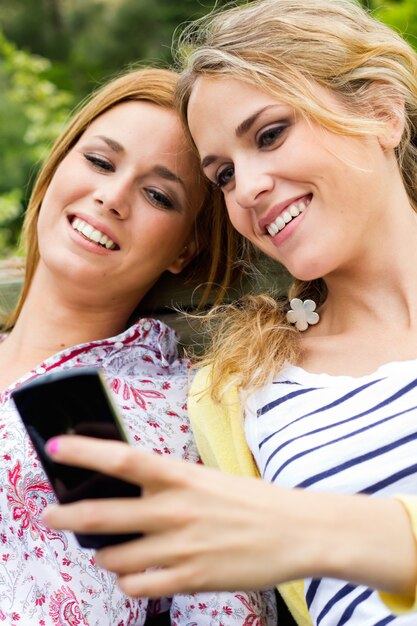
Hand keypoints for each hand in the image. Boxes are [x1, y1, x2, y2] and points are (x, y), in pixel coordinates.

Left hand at [42, 435, 416, 600]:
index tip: (55, 448)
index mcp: (180, 476)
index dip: (84, 452)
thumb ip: (166, 484)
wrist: (294, 529)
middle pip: (100, 515)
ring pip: (114, 557)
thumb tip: (126, 488)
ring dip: (105, 554)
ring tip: (111, 549)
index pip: (122, 458)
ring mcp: (180, 547)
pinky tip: (138, 572)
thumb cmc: (249, 500)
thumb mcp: (205, 478)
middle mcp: (173, 509)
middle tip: (50, 516)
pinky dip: (129, 580)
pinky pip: (138, 586)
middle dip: (64, 517)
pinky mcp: (190, 578)